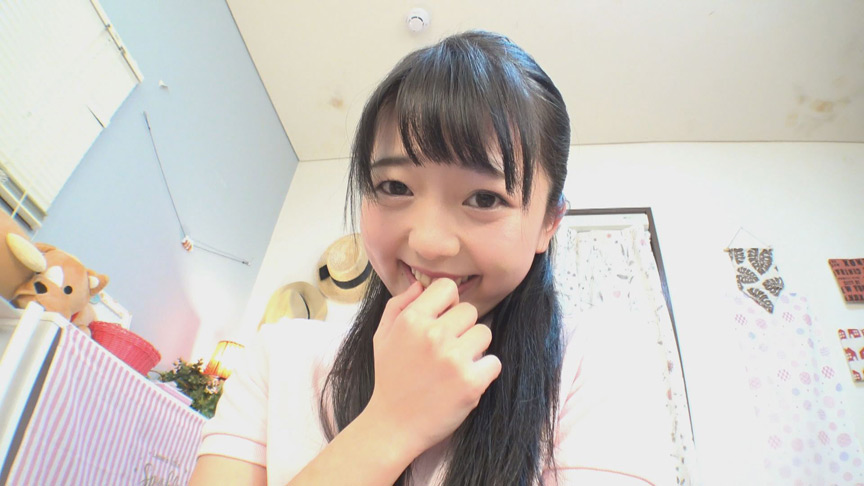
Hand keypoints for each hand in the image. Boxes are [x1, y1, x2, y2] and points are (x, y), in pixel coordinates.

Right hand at [364, 279, 501, 456]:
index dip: (448, 303)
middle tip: (447, 349)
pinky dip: (485, 371)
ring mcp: (454, 359)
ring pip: (485, 333)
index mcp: (412, 320)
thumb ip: (398, 305)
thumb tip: (420, 285)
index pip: (447, 287)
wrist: (392, 425)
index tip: (442, 320)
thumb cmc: (389, 378)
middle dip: (462, 328)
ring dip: (475, 348)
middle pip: (470, 311)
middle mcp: (433, 335)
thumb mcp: (382, 336)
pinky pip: (494, 361)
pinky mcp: (471, 382)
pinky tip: (466, 380)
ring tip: (457, 365)